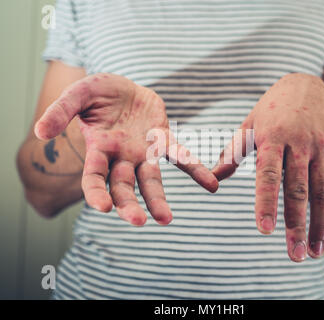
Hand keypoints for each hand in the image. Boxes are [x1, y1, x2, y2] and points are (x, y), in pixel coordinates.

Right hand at [35, 73, 217, 224]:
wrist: (125, 87)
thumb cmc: (99, 93)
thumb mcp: (79, 94)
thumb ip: (61, 110)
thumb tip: (40, 132)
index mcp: (99, 149)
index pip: (94, 178)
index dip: (96, 193)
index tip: (103, 208)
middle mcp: (121, 158)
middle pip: (123, 187)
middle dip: (129, 204)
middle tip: (139, 221)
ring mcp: (143, 152)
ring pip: (150, 181)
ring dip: (158, 200)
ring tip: (166, 220)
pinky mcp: (163, 141)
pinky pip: (180, 157)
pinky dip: (195, 170)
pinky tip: (211, 184)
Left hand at [212, 73, 323, 261]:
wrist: (306, 85)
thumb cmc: (271, 110)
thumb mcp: (249, 125)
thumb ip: (233, 152)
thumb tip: (214, 177)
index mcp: (272, 138)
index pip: (268, 176)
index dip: (267, 203)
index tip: (265, 231)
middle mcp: (300, 144)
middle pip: (298, 190)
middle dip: (297, 225)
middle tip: (295, 255)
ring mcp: (323, 146)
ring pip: (323, 190)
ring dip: (321, 223)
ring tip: (316, 250)